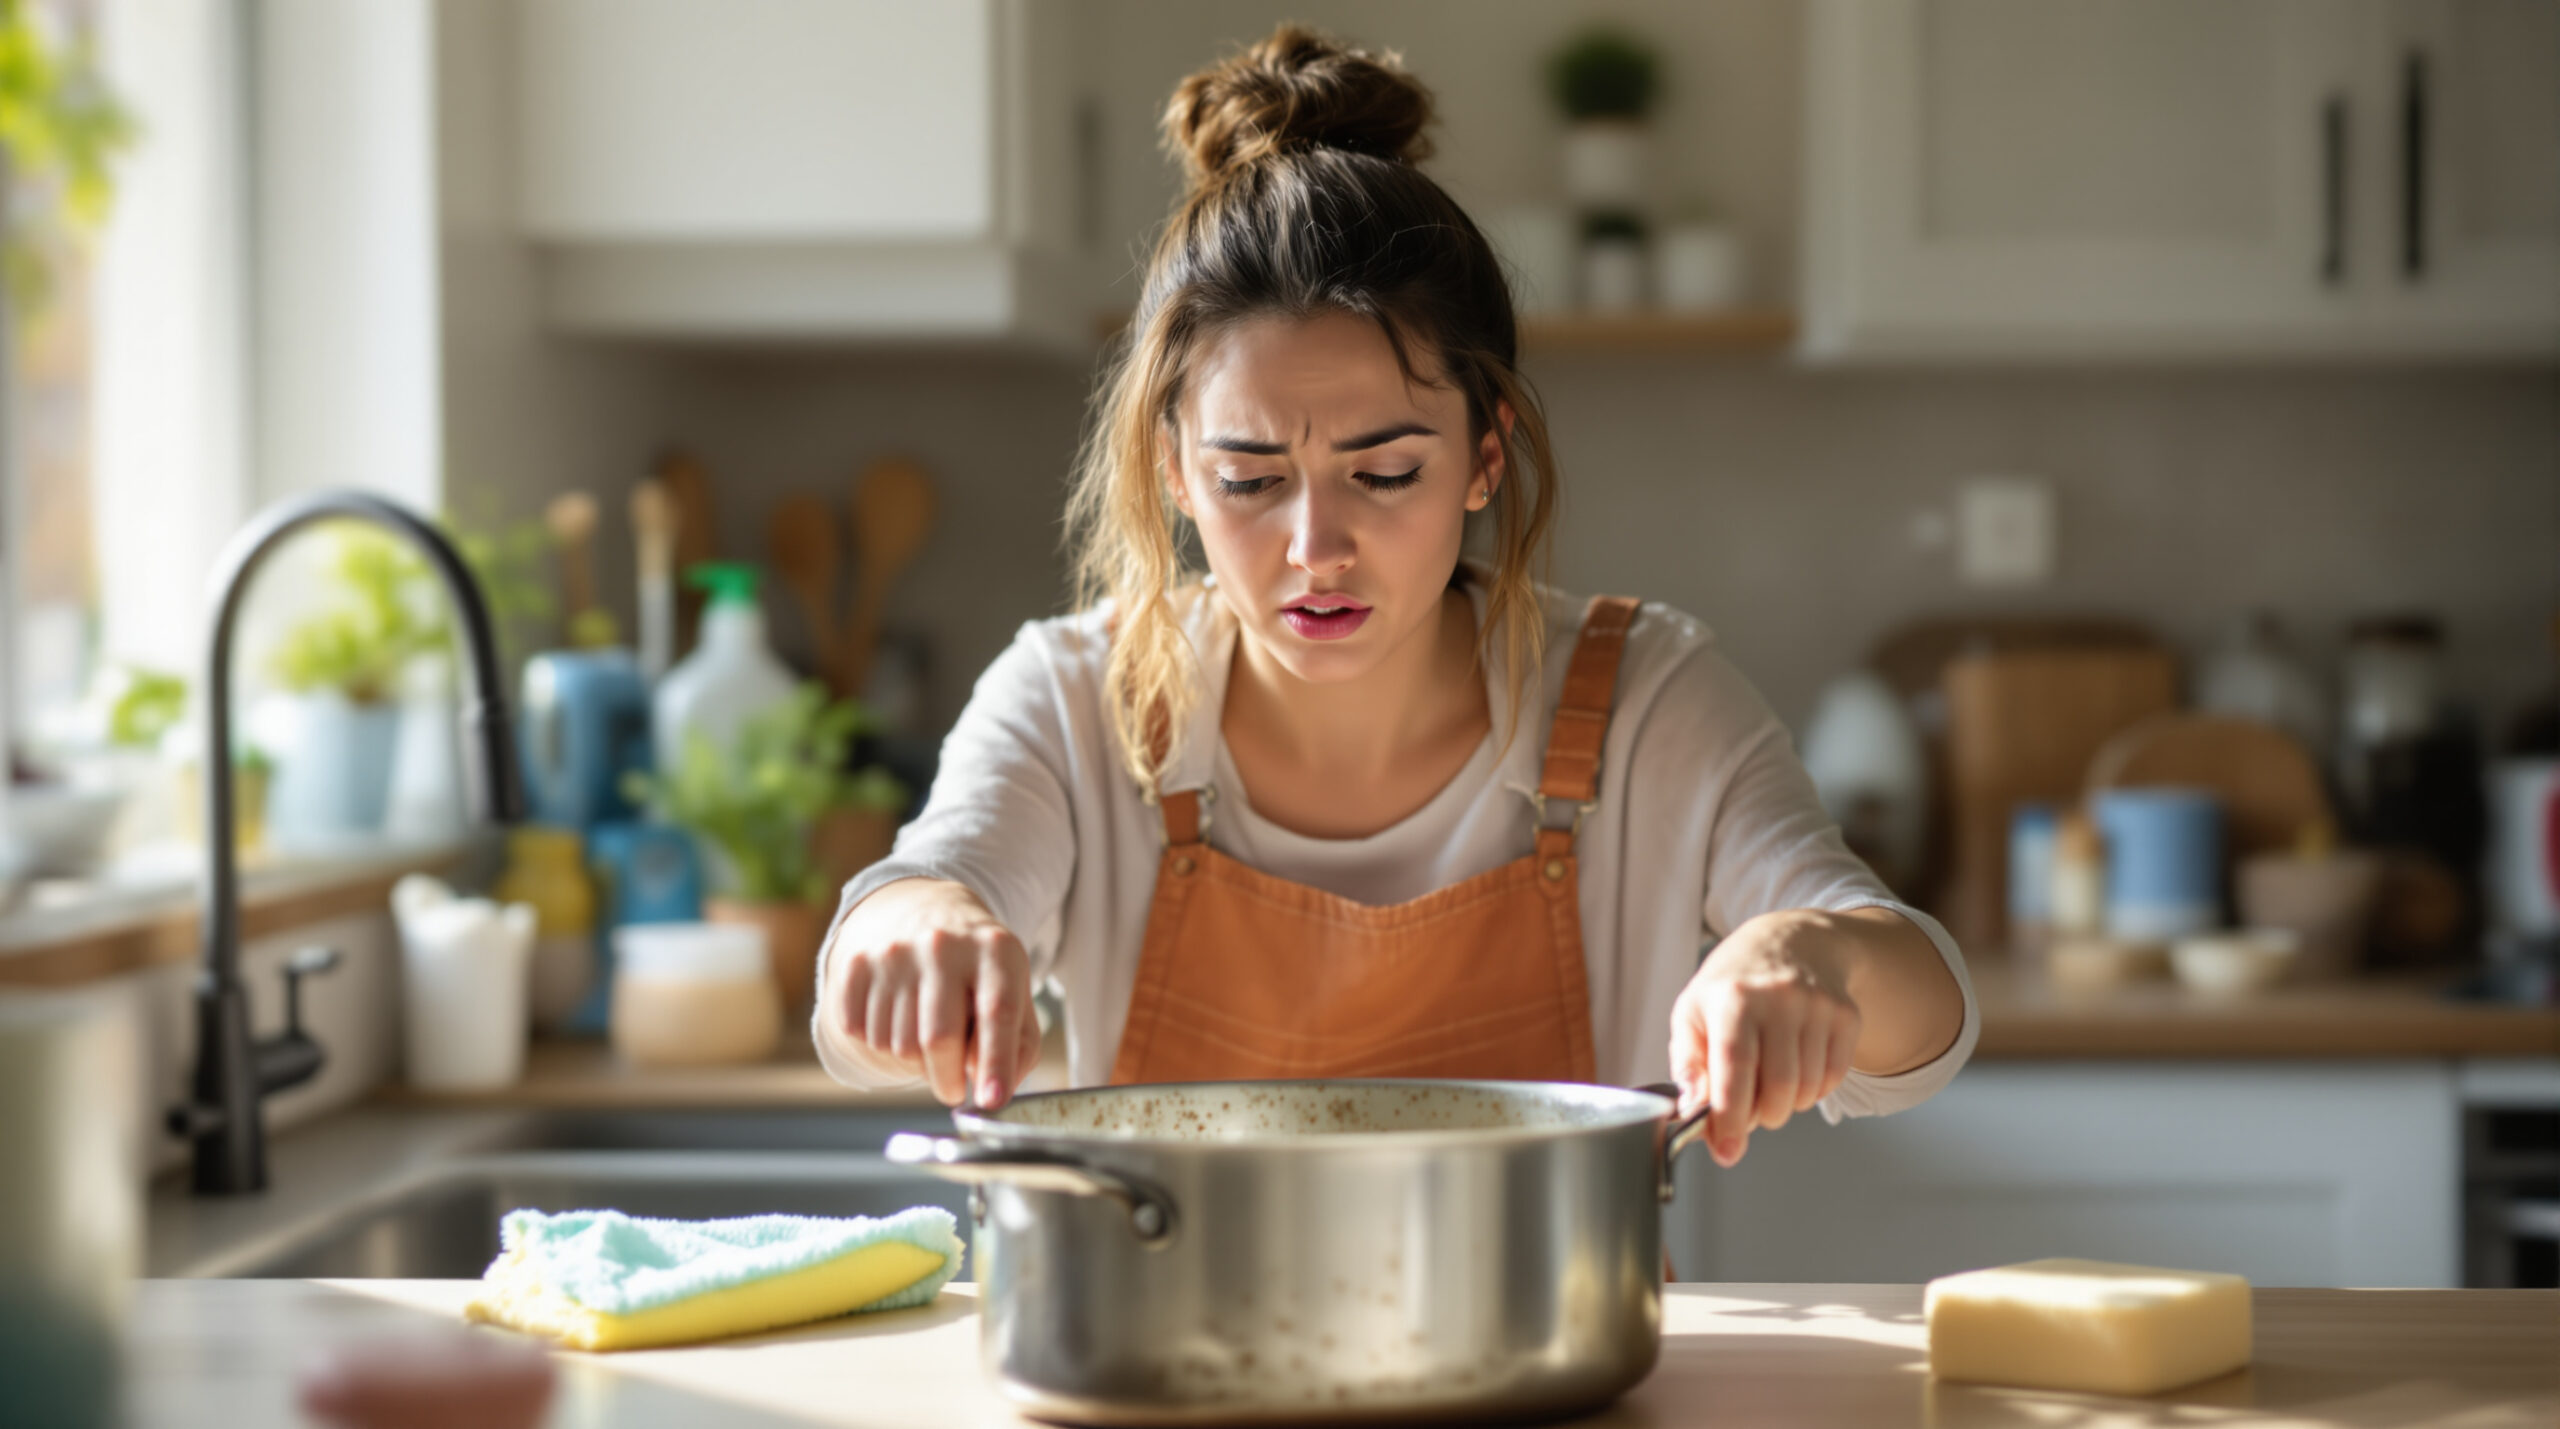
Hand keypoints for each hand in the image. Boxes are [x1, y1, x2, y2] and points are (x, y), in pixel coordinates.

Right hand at [819, 878, 1042, 1109]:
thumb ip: (1018, 1045)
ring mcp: (894, 952)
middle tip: (953, 1089)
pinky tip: (898, 1021)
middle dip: (948, 1081)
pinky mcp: (857, 965)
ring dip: (915, 1063)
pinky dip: (882, 1046)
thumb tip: (994, 1093)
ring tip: (927, 1036)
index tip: (992, 1101)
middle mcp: (943, 944)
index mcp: (994, 949)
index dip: (996, 1062)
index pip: (997, 1012)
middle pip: (939, 1039)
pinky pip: (863, 1035)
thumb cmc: (977, 970)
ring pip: (898, 1046)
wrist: (922, 913)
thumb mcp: (1014, 991)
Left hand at [1668, 910, 1863, 1167]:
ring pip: (1807, 1090)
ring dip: (1784, 1105)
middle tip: (1747, 1110)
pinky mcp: (1846, 1015)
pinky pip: (1832, 1080)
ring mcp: (1818, 1005)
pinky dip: (1811, 1091)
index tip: (1726, 1151)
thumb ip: (1688, 1066)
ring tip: (1768, 1082)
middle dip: (1760, 1117)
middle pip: (1777, 1088)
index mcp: (1733, 997)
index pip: (1734, 1067)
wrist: (1791, 941)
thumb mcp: (1693, 1013)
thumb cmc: (1733, 984)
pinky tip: (1795, 1068)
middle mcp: (1779, 997)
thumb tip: (1693, 1112)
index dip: (1730, 1116)